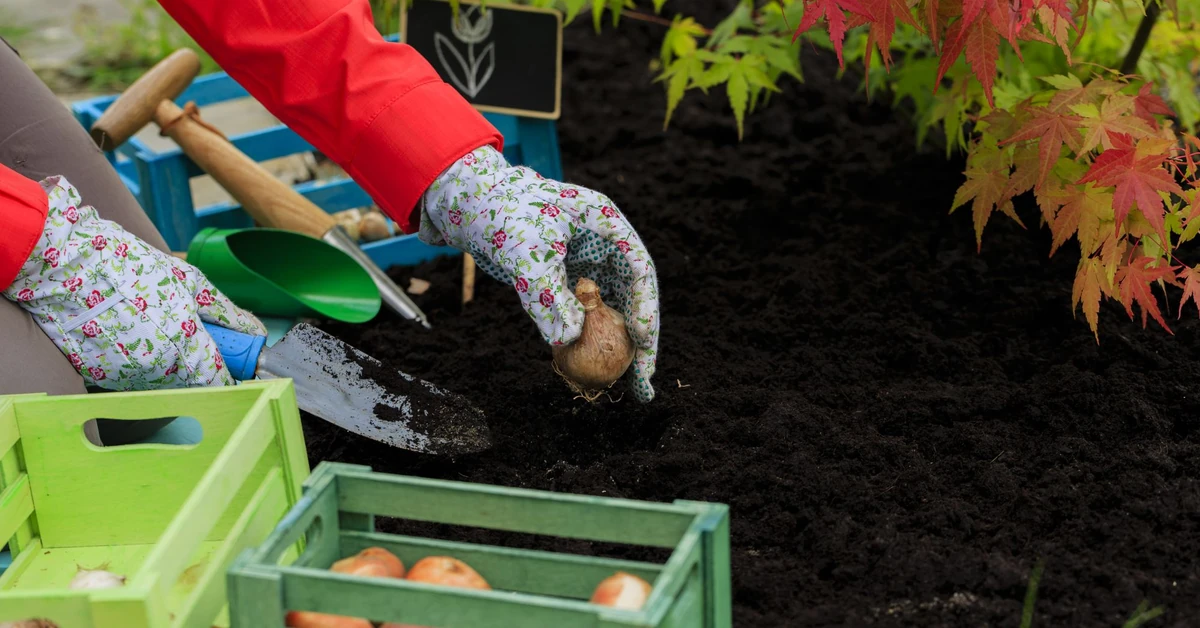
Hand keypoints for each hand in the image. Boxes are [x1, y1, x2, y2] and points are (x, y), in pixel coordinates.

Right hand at [2, 176, 265, 390]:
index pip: (218, 379)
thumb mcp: (188, 280)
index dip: (229, 372)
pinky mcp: (100, 377)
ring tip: (150, 324)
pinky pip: (131, 377)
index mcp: (184, 345)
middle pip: (191, 382)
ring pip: (161, 382)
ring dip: (167, 364)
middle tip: (189, 334)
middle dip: (198, 364)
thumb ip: (226, 312)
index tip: (231, 362)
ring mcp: (125, 375)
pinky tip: (128, 331)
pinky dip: (137, 361)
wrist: (63, 264)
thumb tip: (255, 330)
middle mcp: (156, 368)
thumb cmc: (129, 265)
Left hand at [419, 146, 659, 401]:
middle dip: (641, 339)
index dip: (646, 307)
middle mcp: (602, 245)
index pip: (639, 269)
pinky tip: (591, 369)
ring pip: (611, 309)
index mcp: (604, 223)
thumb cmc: (501, 214)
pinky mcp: (568, 281)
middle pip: (632, 295)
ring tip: (630, 385)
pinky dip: (587, 340)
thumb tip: (566, 340)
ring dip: (617, 346)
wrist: (471, 205)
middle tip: (645, 381)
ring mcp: (587, 264)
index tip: (644, 341)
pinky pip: (583, 315)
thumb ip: (547, 294)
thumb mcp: (526, 252)